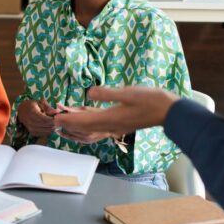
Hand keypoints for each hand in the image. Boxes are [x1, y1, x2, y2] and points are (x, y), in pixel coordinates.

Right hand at [17, 99, 57, 138]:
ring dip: (50, 129)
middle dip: (52, 124)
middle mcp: (30, 121)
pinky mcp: (31, 132)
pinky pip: (41, 134)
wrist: (22, 110)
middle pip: (44, 125)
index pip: (44, 119)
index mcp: (32, 112)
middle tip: (58, 122)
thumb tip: (57, 112)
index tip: (57, 117)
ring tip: (55, 125)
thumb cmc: (33, 105)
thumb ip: (48, 107)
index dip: (52, 119)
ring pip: (43, 131)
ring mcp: (30, 127)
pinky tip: (49, 128)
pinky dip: (46, 132)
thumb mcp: (40, 103)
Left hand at [52, 86, 178, 137]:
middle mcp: (111, 126)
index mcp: (111, 119)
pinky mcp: (120, 124)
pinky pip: (99, 127)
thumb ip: (107, 94)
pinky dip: (88, 123)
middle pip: (84, 129)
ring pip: (91, 131)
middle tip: (54, 120)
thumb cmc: (150, 100)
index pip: (84, 121)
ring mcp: (116, 127)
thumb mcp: (128, 93)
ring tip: (65, 121)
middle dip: (68, 125)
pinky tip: (85, 114)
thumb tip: (89, 93)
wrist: (168, 111)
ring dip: (76, 127)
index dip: (68, 120)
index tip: (55, 118)